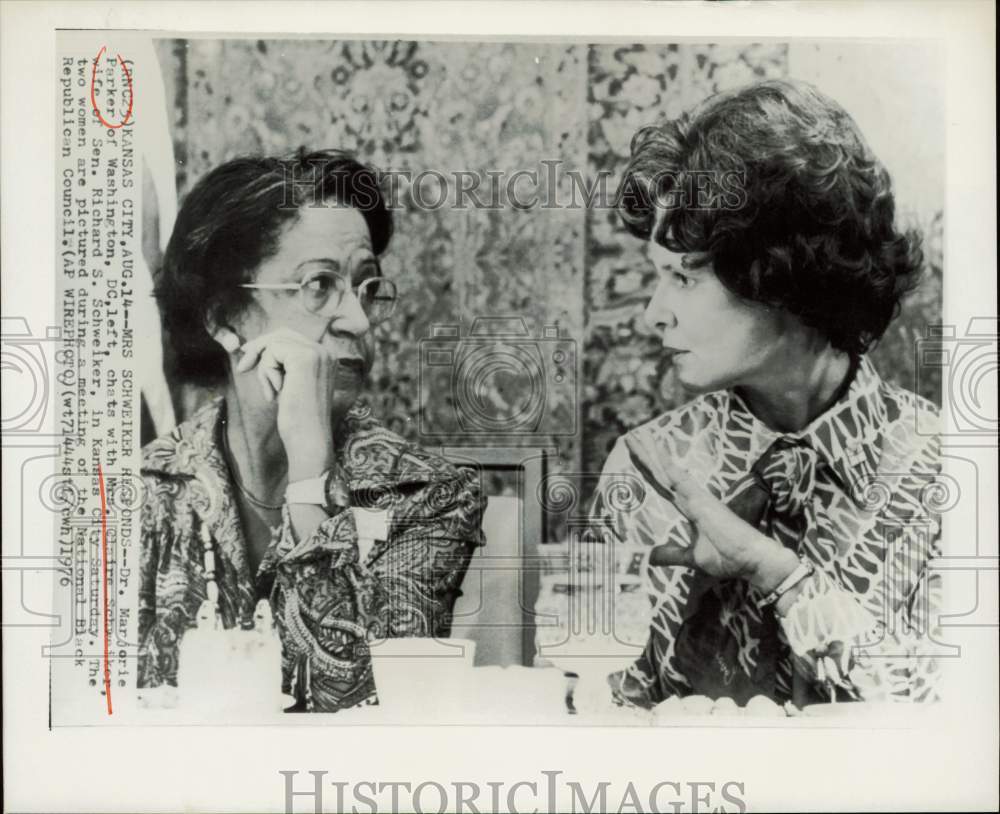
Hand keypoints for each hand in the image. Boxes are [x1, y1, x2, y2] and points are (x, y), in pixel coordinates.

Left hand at [235, 328, 336, 475]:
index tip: (248, 357)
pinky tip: (276, 393)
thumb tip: (253, 345)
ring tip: (272, 393)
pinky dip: (266, 372)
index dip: (267, 345)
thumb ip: (282, 363)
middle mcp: (326, 351)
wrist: (308, 438)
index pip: (292, 338)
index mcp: (327, 357)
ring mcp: (317, 353)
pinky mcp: (304, 358)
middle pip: (282, 334)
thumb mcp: (291, 384)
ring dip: (265, 369)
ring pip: (274, 344)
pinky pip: (271, 352)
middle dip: (259, 349)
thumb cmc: (298, 418)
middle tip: (243, 367)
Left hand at [623, 436, 795, 586]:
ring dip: (650, 454)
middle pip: (661, 473)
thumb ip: (672, 554)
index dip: (648, 470)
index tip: (635, 454)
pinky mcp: (701, 501)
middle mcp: (690, 497)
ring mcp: (695, 497)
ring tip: (634, 436)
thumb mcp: (691, 558)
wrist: (752, 561)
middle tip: (628, 436)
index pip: (662, 485)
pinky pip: (679, 479)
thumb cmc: (728, 557)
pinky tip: (654, 451)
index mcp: (689, 508)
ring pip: (666, 471)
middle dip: (644, 455)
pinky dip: (666, 465)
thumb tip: (650, 556)